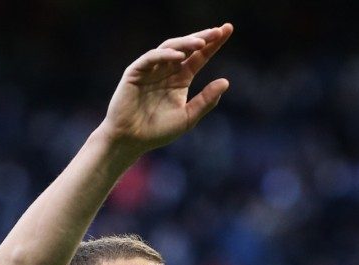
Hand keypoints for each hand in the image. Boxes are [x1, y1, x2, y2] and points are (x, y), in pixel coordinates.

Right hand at [98, 24, 233, 154]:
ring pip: (170, 48)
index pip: (199, 57)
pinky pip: (151, 58)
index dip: (213, 44)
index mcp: (180, 79)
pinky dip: (164, 55)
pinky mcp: (135, 72)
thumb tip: (226, 81)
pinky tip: (179, 56)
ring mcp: (151, 69)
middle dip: (203, 37)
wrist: (131, 140)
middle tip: (219, 30)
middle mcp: (167, 70)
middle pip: (187, 47)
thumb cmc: (158, 131)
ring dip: (186, 43)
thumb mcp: (188, 117)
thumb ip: (206, 101)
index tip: (228, 30)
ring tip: (202, 42)